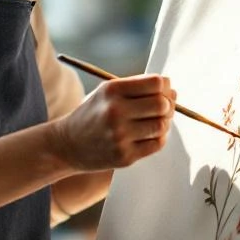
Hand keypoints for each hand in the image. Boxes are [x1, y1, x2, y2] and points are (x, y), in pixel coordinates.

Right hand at [50, 74, 175, 171]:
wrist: (67, 145)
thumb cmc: (93, 115)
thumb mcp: (106, 93)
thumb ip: (137, 88)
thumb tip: (172, 91)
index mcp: (111, 90)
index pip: (155, 83)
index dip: (165, 85)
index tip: (164, 89)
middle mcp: (115, 112)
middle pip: (161, 104)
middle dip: (168, 104)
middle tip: (164, 107)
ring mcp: (120, 136)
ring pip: (162, 125)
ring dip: (164, 122)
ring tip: (155, 120)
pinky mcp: (125, 156)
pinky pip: (157, 144)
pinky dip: (159, 137)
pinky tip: (149, 134)